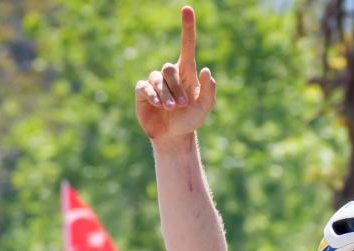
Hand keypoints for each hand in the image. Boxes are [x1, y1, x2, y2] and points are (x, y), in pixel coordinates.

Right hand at [135, 6, 216, 143]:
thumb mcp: (205, 106)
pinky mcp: (143, 91)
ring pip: (157, 78)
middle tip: (183, 104)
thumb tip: (206, 69)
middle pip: (169, 68)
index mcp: (187, 72)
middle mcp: (170, 74)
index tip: (187, 9)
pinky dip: (152, 95)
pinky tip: (158, 105)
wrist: (174, 136)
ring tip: (172, 108)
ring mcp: (155, 82)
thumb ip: (209, 89)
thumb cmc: (191, 119)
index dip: (187, 28)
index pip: (187, 45)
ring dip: (166, 95)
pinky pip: (145, 86)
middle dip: (176, 87)